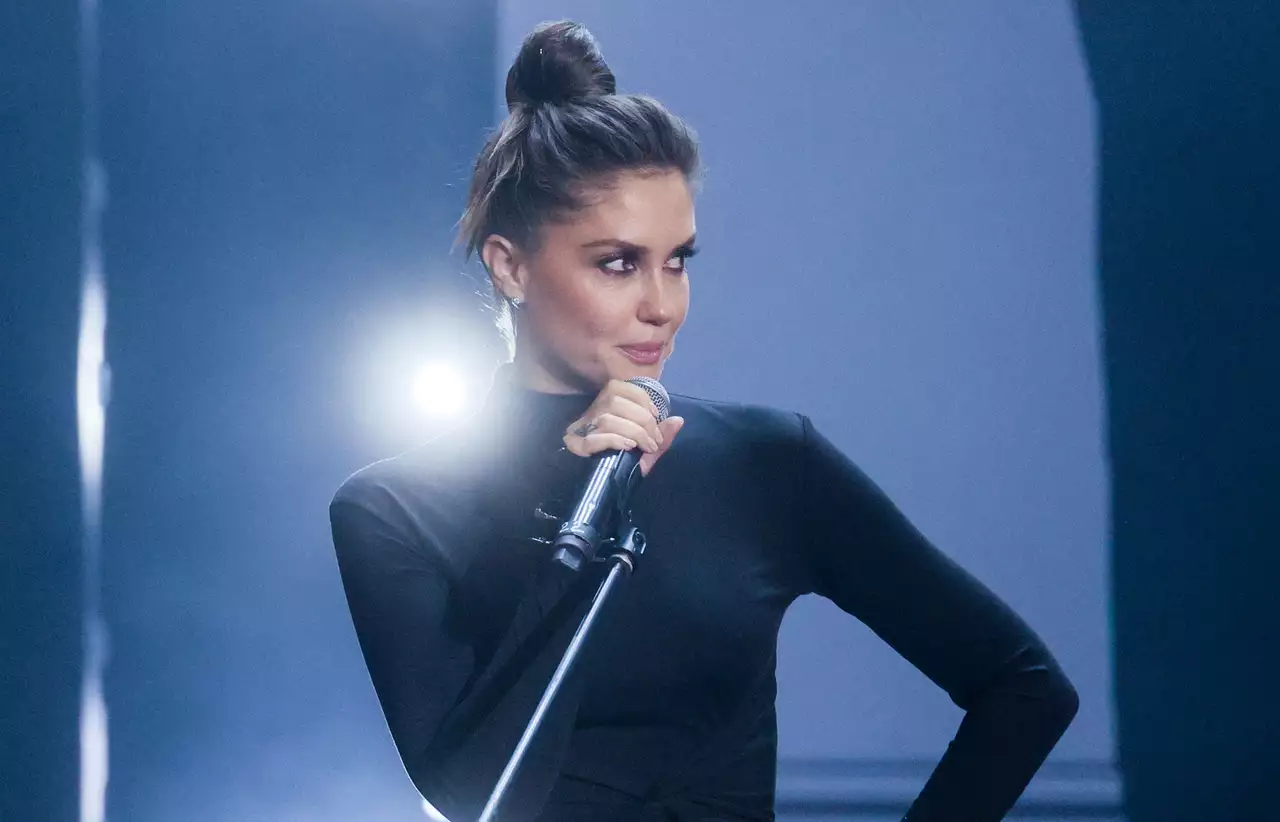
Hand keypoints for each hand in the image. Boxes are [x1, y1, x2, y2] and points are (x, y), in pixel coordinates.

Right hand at [563, 379, 685, 476]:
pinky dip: (616, 440)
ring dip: (633, 432)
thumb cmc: (624, 465)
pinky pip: (594, 438)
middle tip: (654, 441)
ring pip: (607, 419)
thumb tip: (678, 420)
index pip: (618, 387)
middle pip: (615, 401)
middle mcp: (589, 414)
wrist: (600, 489)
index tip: (655, 416)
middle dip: (642, 420)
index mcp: (604, 407)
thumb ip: (662, 436)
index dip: (641, 399)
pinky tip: (628, 448)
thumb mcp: (647, 450)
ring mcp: (579, 430)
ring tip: (645, 447)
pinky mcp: (574, 446)